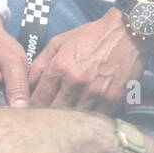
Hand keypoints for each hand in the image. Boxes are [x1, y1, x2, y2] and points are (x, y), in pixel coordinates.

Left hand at [27, 8, 145, 112]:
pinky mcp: (112, 97)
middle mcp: (76, 81)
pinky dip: (90, 119)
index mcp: (60, 67)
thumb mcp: (60, 42)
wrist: (127, 31)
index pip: (38, 99)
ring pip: (74, 118)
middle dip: (48, 117)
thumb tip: (27, 85)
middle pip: (54, 112)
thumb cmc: (92, 35)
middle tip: (46, 120)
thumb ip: (39, 63)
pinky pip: (95, 118)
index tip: (34, 112)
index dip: (33, 108)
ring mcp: (95, 91)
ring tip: (65, 121)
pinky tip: (87, 115)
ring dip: (69, 120)